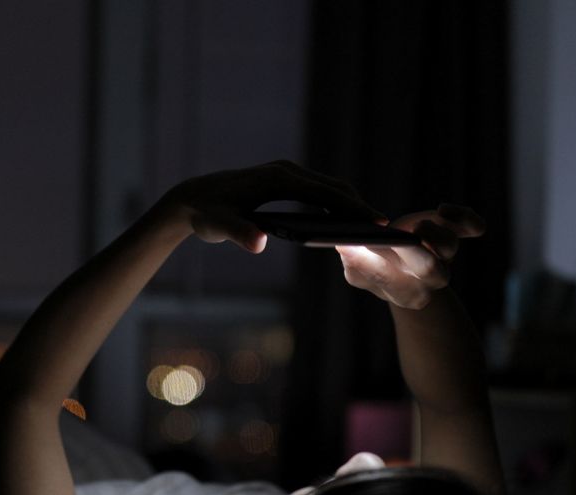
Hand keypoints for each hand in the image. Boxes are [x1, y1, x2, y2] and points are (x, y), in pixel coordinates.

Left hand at [156, 160, 382, 253]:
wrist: (192, 199)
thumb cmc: (207, 213)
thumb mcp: (219, 226)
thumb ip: (238, 234)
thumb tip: (258, 243)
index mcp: (279, 179)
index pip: (325, 194)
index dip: (352, 209)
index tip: (376, 222)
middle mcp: (286, 171)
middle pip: (333, 187)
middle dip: (359, 206)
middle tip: (383, 228)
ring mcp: (286, 174)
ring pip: (328, 187)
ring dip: (349, 204)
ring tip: (371, 228)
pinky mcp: (283, 181)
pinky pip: (317, 191)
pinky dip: (335, 204)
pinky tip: (345, 223)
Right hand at [335, 204, 485, 308]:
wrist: (399, 262)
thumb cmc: (374, 265)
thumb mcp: (358, 268)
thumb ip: (353, 261)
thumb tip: (347, 245)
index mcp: (408, 293)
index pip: (404, 289)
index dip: (386, 272)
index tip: (371, 253)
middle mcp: (431, 277)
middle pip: (433, 271)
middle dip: (414, 252)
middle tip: (398, 238)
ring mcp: (446, 255)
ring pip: (450, 246)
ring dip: (433, 233)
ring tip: (416, 224)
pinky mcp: (456, 231)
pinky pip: (473, 226)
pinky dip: (463, 216)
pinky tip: (442, 209)